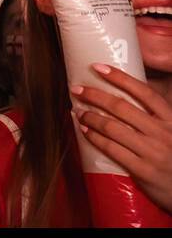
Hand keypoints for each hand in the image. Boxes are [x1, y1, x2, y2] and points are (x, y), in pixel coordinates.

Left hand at [73, 64, 171, 213]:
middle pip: (122, 108)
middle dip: (95, 95)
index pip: (145, 93)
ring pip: (112, 128)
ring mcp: (152, 152)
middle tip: (76, 89)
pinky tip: (85, 130)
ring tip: (77, 111)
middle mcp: (162, 133)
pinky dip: (95, 137)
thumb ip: (154, 117)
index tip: (98, 67)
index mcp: (171, 120)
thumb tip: (124, 94)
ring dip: (90, 117)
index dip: (120, 78)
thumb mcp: (171, 132)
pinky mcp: (143, 170)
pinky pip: (112, 149)